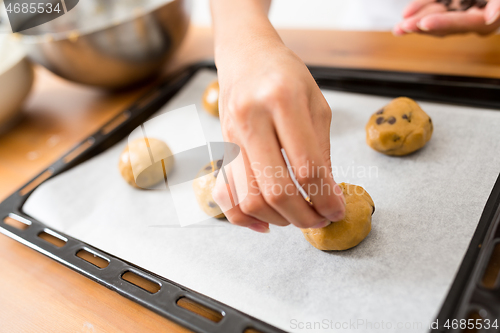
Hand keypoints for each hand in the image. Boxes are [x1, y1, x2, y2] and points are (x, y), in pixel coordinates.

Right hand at [212, 39, 345, 232]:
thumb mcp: (316, 104)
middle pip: (276, 190)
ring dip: (280, 220)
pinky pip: (225, 196)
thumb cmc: (286, 76)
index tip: (338, 210)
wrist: (246, 57)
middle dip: (305, 216)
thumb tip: (328, 196)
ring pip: (250, 199)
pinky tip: (266, 223)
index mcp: (283, 100)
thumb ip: (321, 151)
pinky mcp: (220, 149)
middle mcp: (251, 118)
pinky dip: (244, 219)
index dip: (326, 198)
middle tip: (321, 220)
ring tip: (299, 217)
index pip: (307, 167)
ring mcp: (230, 135)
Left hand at [394, 0, 499, 36]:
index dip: (444, 23)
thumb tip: (491, 17)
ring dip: (414, 23)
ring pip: (433, 20)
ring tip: (399, 27)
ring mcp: (457, 12)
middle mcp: (469, 20)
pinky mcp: (448, 6)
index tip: (425, 23)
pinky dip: (417, 10)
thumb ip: (498, 5)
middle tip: (405, 26)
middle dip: (423, 26)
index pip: (463, 23)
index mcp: (484, 20)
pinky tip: (404, 15)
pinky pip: (431, 8)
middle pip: (444, 26)